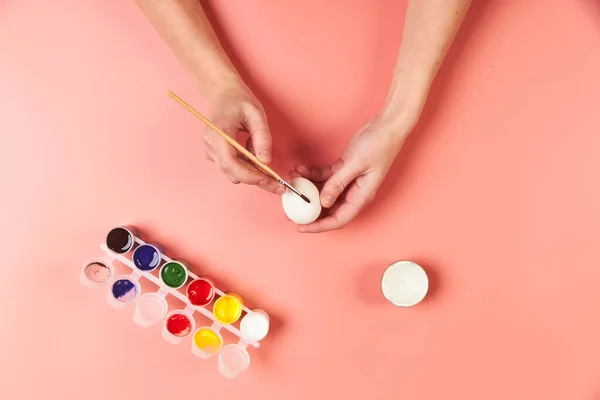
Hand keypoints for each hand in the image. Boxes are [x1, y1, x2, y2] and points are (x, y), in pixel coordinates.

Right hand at [204, 79, 283, 194]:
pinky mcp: (214, 153)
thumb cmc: (238, 99)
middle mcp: (211, 144)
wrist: (222, 91)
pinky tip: (253, 153)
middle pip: (232, 173)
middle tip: (278, 184)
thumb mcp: (257, 113)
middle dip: (256, 179)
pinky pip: (231, 167)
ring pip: (232, 173)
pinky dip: (245, 166)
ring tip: (263, 157)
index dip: (250, 176)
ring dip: (251, 172)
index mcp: (220, 132)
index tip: (270, 181)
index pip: (230, 163)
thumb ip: (262, 137)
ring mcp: (210, 150)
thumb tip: (266, 161)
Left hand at [292, 114, 416, 232]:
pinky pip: (325, 177)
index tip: (302, 227)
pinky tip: (301, 169)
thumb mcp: (356, 164)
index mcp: (361, 196)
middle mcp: (354, 192)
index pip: (338, 219)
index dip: (319, 226)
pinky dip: (312, 174)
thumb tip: (323, 202)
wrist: (387, 125)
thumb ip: (338, 183)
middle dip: (309, 209)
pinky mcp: (344, 170)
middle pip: (329, 209)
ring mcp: (349, 181)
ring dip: (308, 188)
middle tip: (290, 208)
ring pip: (324, 192)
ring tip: (293, 181)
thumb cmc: (379, 145)